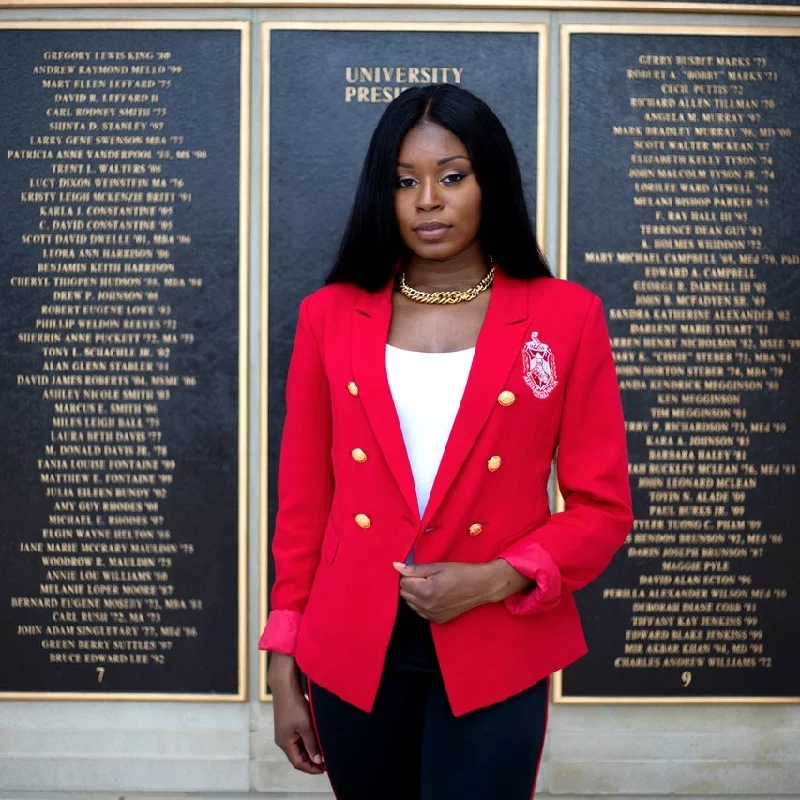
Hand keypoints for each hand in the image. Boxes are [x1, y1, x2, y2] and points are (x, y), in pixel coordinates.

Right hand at [269, 654, 324, 774]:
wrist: (285, 687)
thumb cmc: (294, 706)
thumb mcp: (306, 727)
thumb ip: (312, 745)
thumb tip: (317, 760)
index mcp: (285, 743)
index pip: (298, 763)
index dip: (311, 768)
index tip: (324, 770)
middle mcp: (282, 740)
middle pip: (297, 757)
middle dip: (311, 762)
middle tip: (325, 764)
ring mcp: (284, 732)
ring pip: (298, 748)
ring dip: (310, 752)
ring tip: (323, 753)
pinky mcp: (287, 725)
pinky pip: (297, 739)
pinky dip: (307, 743)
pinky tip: (316, 740)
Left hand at [393, 559, 532, 623]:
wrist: (480, 586)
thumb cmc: (460, 572)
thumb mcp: (437, 567)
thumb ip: (414, 569)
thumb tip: (395, 566)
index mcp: (425, 591)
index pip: (403, 583)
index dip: (409, 575)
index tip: (420, 572)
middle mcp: (427, 606)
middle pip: (404, 595)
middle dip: (410, 585)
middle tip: (426, 578)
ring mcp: (432, 615)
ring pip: (411, 604)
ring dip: (415, 595)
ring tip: (431, 586)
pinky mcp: (438, 620)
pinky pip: (420, 612)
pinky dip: (423, 604)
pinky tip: (434, 596)